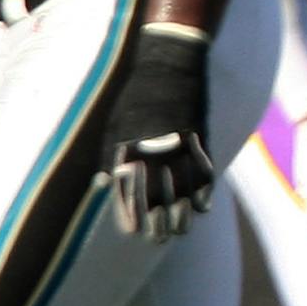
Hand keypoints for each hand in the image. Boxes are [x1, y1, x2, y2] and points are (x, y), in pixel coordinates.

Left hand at [104, 25, 214, 242]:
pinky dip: (204, 195)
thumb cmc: (138, 96)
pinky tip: (202, 210)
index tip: (132, 234)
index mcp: (130, 149)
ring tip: (179, 231)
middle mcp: (154, 154)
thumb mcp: (115, 124)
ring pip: (183, 194)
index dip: (130, 217)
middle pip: (157, 201)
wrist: (170, 65)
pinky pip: (204, 176)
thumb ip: (110, 157)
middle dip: (156, 225)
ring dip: (181, 217)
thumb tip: (102, 184)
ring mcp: (180, 149)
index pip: (129, 194)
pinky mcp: (200, 141)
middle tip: (157, 240)